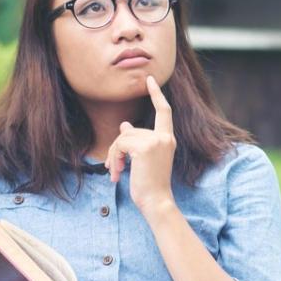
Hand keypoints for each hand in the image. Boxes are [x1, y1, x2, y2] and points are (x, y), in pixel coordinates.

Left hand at [105, 74, 176, 213]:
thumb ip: (136, 140)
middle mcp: (165, 137)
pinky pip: (120, 144)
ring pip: (123, 137)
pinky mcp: (145, 148)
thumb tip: (124, 125)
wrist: (156, 201)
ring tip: (115, 172)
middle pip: (131, 130)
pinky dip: (114, 158)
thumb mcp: (142, 159)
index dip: (156, 94)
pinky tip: (117, 174)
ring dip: (114, 155)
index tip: (149, 79)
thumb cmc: (150, 184)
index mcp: (167, 139)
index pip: (164, 111)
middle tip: (113, 167)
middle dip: (117, 147)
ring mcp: (156, 141)